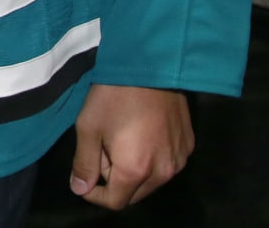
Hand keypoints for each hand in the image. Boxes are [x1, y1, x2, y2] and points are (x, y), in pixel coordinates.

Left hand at [68, 84, 193, 209]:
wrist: (151, 66)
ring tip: (122, 138)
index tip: (85, 176)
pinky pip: (166, 164)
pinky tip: (142, 133)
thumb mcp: (88, 127)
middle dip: (114, 180)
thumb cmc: (113, 95)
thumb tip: (80, 189)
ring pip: (152, 181)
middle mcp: (163, 172)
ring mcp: (179, 160)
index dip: (95, 193)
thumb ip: (84, 163)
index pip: (115, 201)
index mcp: (135, 170)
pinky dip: (152, 158)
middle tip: (104, 148)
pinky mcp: (188, 146)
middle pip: (134, 193)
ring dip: (134, 170)